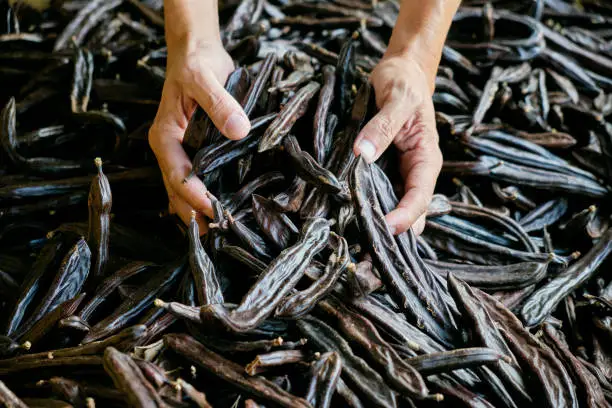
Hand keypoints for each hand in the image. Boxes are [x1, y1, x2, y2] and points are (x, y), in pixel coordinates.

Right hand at [148, 39, 250, 231]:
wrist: (196, 53)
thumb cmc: (196, 63)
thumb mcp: (205, 78)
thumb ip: (220, 103)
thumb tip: (238, 131)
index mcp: (165, 136)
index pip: (178, 177)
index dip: (196, 198)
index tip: (218, 213)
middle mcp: (168, 149)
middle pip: (176, 193)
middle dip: (194, 215)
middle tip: (218, 236)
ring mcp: (179, 152)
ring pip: (182, 192)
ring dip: (196, 212)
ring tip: (219, 232)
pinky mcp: (192, 151)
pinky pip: (194, 181)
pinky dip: (203, 199)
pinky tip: (220, 211)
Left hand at [353, 54, 441, 235]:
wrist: (401, 72)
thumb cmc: (403, 82)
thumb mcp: (395, 98)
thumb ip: (381, 127)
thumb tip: (363, 155)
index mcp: (426, 157)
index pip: (420, 196)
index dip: (406, 216)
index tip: (385, 228)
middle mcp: (416, 171)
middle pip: (410, 212)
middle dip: (394, 233)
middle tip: (370, 253)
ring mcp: (400, 174)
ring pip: (395, 208)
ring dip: (380, 227)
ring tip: (360, 248)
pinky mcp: (385, 171)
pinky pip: (379, 196)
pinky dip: (368, 210)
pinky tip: (351, 224)